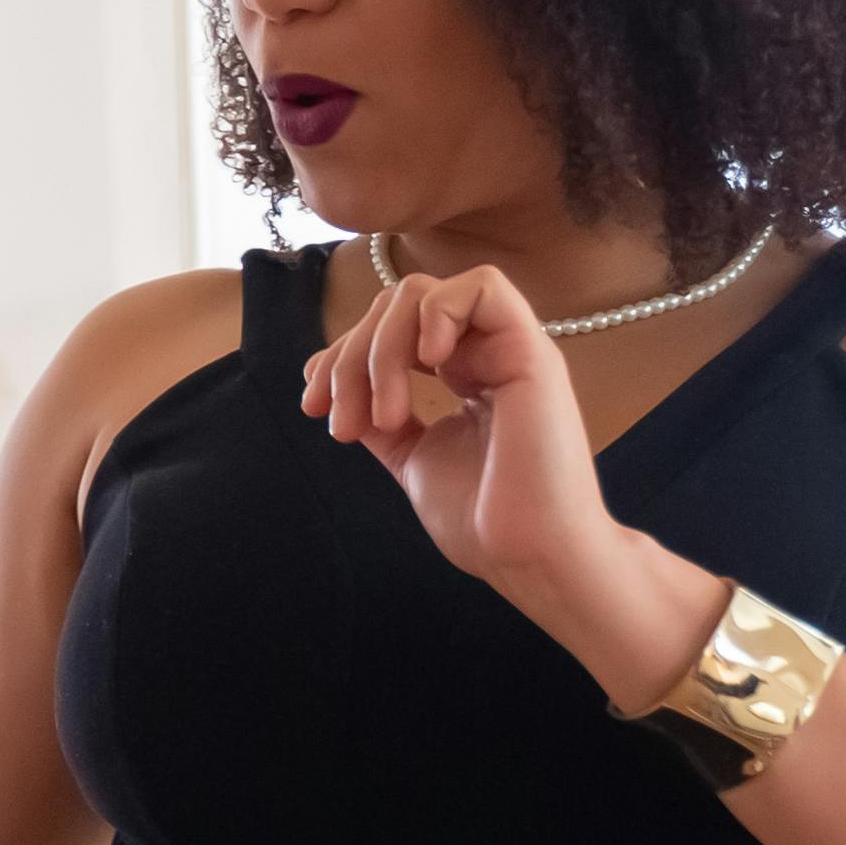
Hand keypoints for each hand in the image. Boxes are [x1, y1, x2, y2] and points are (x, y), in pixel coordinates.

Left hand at [305, 265, 720, 706]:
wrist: (529, 557)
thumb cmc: (484, 520)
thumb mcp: (412, 457)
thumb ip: (383, 417)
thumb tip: (337, 384)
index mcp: (462, 376)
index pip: (387, 330)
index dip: (338, 358)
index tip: (313, 408)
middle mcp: (484, 355)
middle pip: (394, 308)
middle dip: (349, 357)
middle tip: (348, 422)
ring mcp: (508, 350)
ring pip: (424, 293)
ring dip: (381, 348)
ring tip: (385, 416)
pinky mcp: (532, 353)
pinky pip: (484, 287)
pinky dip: (437, 312)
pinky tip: (426, 360)